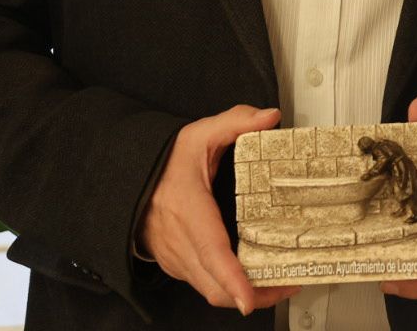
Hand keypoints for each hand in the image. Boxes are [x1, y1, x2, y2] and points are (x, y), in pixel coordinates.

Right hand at [137, 105, 298, 313]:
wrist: (127, 180)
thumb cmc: (164, 162)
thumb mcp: (199, 134)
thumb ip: (236, 121)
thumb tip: (269, 117)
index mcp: (187, 209)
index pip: (211, 252)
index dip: (232, 279)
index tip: (249, 299)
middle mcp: (178, 242)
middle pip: (216, 286)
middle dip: (255, 295)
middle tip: (289, 284)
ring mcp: (175, 258)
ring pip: (210, 292)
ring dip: (245, 294)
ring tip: (281, 282)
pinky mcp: (176, 266)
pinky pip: (204, 285)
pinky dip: (229, 288)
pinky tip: (254, 277)